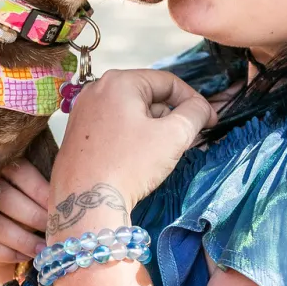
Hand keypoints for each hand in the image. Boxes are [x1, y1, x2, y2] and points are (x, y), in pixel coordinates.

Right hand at [0, 159, 50, 284]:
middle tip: (53, 231)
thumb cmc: (38, 206)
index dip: (40, 190)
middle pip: (4, 197)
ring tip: (43, 250)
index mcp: (2, 162)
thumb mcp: (46, 192)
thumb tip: (76, 197)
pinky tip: (24, 257)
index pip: (19, 171)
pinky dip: (6, 253)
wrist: (12, 231)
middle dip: (33, 217)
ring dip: (22, 239)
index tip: (59, 208)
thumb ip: (54, 189)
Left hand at [48, 70, 215, 239]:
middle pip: (148, 96)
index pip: (168, 82)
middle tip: (187, 140)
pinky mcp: (77, 134)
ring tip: (162, 153)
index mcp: (119, 81)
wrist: (86, 204)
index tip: (210, 121)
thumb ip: (194, 114)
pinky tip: (138, 159)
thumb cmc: (129, 165)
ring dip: (153, 128)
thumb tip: (201, 108)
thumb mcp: (173, 136)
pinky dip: (132, 137)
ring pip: (131, 113)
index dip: (194, 101)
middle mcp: (96, 90)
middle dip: (171, 116)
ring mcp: (82, 112)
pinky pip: (114, 126)